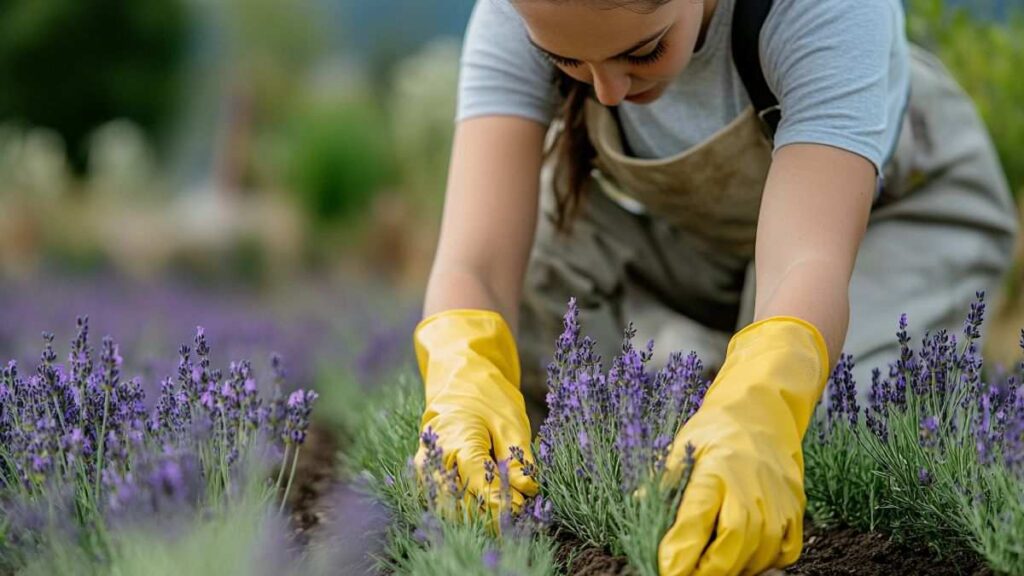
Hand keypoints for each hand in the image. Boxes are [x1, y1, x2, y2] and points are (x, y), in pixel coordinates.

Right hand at [413, 309, 539, 520]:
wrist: (460, 378)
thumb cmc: (488, 396)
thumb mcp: (511, 422)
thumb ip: (518, 460)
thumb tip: (528, 491)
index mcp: (457, 441)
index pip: (477, 485)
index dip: (501, 503)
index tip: (522, 509)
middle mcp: (434, 459)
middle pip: (458, 504)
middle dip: (488, 514)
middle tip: (517, 514)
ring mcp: (426, 468)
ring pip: (448, 507)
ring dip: (476, 514)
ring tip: (506, 509)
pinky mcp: (427, 475)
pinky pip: (444, 501)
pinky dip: (466, 507)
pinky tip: (489, 504)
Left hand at [658, 317, 828, 575]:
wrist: (763, 412)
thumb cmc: (716, 431)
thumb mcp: (682, 448)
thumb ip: (663, 483)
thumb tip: (637, 507)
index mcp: (715, 471)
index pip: (696, 520)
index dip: (681, 551)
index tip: (666, 569)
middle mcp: (750, 488)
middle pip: (731, 547)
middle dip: (706, 571)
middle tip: (684, 575)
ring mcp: (778, 502)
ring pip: (758, 556)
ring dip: (732, 568)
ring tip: (709, 564)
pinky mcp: (797, 511)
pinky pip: (784, 553)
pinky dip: (764, 562)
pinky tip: (743, 554)